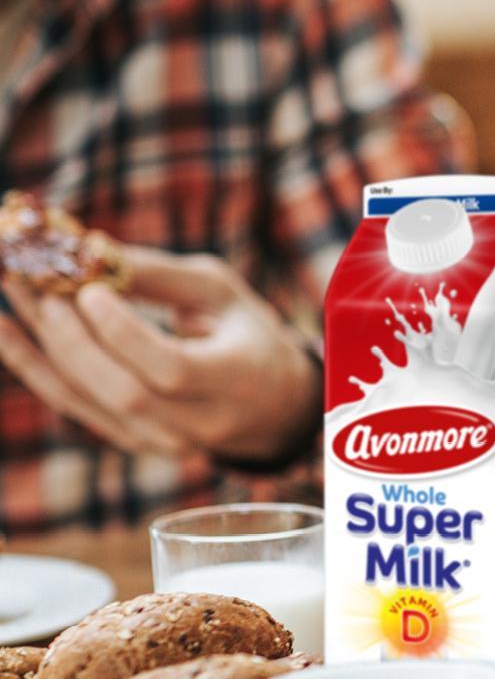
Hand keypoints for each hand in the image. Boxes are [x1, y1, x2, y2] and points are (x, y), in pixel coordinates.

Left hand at [0, 247, 318, 459]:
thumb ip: (160, 275)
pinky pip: (72, 404)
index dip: (125, 333)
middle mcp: (198, 424)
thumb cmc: (245, 334)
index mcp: (235, 381)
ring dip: (38, 343)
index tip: (91, 288)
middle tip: (40, 283)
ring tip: (11, 289)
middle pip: (121, 390)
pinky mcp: (129, 441)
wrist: (270, 405)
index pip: (172, 370)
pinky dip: (33, 366)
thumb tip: (91, 251)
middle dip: (71, 335)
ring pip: (85, 398)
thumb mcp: (222, 293)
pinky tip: (7, 330)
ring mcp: (160, 442)